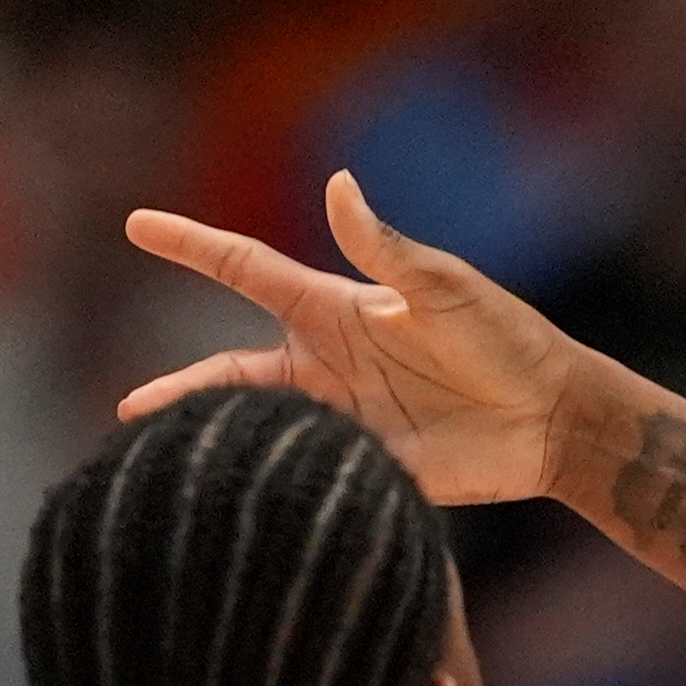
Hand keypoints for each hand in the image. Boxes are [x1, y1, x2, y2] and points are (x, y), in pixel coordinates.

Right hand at [119, 169, 592, 504]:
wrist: (555, 418)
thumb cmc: (506, 339)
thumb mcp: (444, 288)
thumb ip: (385, 249)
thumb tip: (338, 184)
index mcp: (336, 309)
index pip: (246, 270)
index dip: (192, 245)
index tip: (136, 223)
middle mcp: (327, 364)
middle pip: (231, 372)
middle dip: (180, 390)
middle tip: (129, 408)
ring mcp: (343, 418)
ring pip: (258, 427)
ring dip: (215, 440)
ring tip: (161, 462)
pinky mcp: (367, 466)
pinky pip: (303, 472)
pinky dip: (267, 481)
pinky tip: (230, 501)